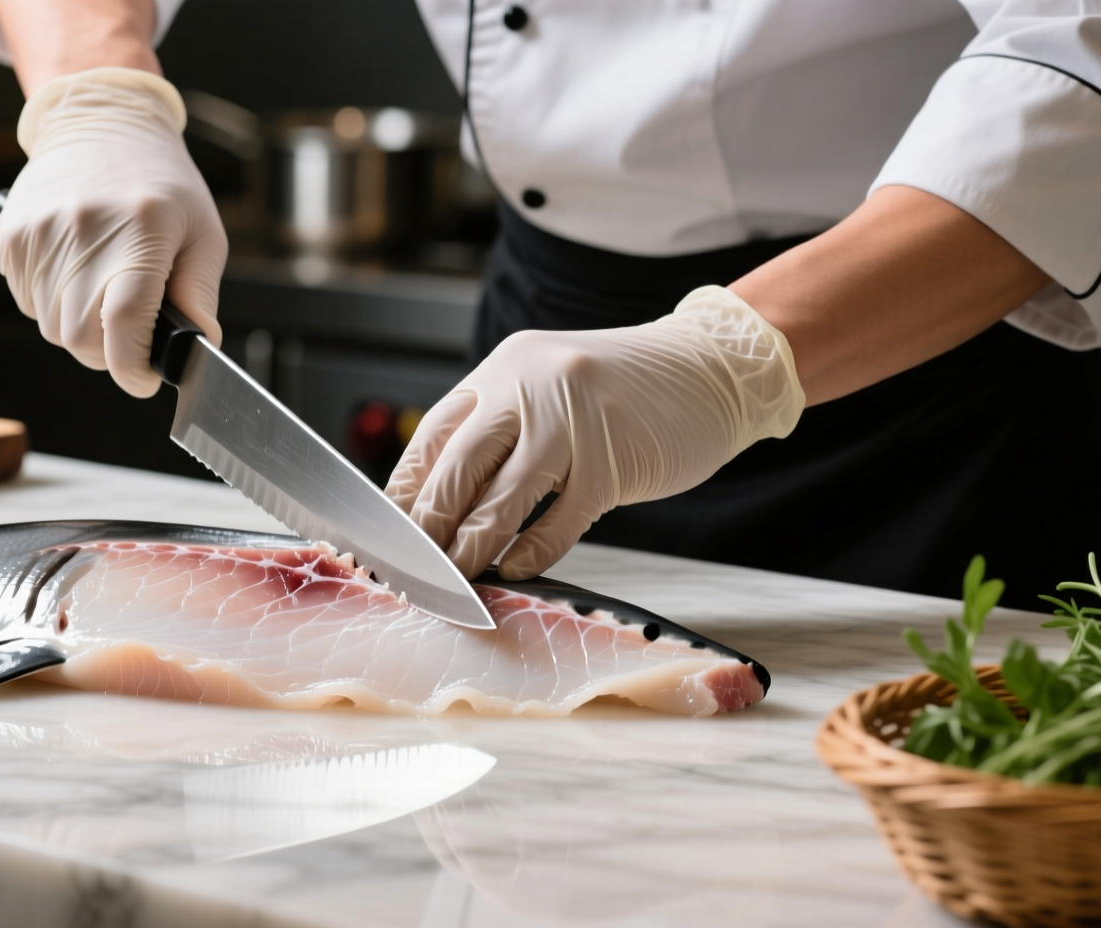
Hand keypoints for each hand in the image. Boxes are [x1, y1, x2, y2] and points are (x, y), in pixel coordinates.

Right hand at [0, 67, 225, 397]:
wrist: (102, 121)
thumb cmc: (162, 182)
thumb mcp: (202, 233)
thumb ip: (199, 295)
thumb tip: (198, 347)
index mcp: (140, 233)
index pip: (124, 325)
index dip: (134, 367)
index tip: (144, 378)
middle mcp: (84, 232)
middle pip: (81, 339)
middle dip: (109, 353)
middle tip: (130, 334)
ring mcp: (40, 234)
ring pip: (51, 328)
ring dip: (80, 330)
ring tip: (103, 291)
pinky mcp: (12, 236)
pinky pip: (28, 302)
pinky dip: (53, 306)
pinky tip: (76, 274)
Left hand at [386, 286, 804, 580]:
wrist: (711, 368)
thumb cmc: (623, 389)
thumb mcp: (546, 386)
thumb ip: (498, 429)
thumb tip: (438, 502)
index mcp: (503, 369)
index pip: (431, 438)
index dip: (405, 493)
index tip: (388, 536)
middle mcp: (530, 389)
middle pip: (455, 472)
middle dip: (427, 530)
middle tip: (413, 570)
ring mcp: (571, 426)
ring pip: (498, 502)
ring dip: (469, 550)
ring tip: (455, 580)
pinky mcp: (611, 464)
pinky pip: (557, 523)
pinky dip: (529, 553)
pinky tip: (515, 569)